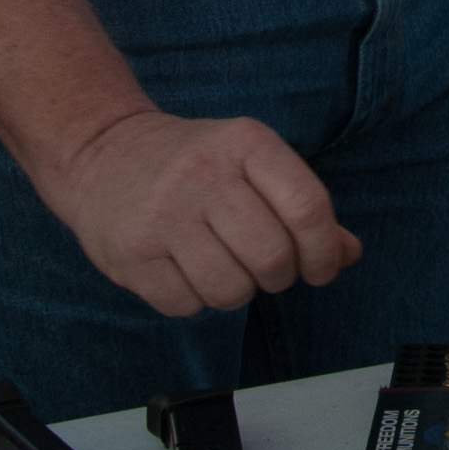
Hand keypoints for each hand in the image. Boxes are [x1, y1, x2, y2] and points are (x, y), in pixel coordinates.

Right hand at [51, 112, 360, 313]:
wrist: (101, 152)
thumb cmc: (191, 163)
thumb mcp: (251, 162)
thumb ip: (302, 205)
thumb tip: (347, 253)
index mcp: (245, 143)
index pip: (308, 207)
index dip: (324, 251)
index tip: (320, 267)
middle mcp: (203, 175)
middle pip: (273, 257)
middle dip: (279, 276)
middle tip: (264, 267)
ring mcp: (163, 215)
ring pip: (232, 291)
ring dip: (236, 291)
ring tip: (220, 264)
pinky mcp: (131, 254)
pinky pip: (187, 306)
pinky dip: (194, 299)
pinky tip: (182, 269)